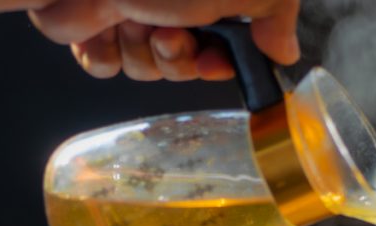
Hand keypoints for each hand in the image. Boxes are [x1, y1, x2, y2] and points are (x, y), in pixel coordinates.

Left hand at [28, 0, 300, 80]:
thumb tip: (287, 49)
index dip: (221, 61)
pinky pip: (105, 65)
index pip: (226, 44)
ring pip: (144, 68)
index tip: (213, 62)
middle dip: (178, 58)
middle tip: (170, 33)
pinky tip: (107, 27)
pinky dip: (104, 53)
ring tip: (135, 17)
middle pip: (185, 61)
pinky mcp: (89, 24)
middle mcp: (169, 0)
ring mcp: (127, 10)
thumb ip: (275, 14)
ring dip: (142, 54)